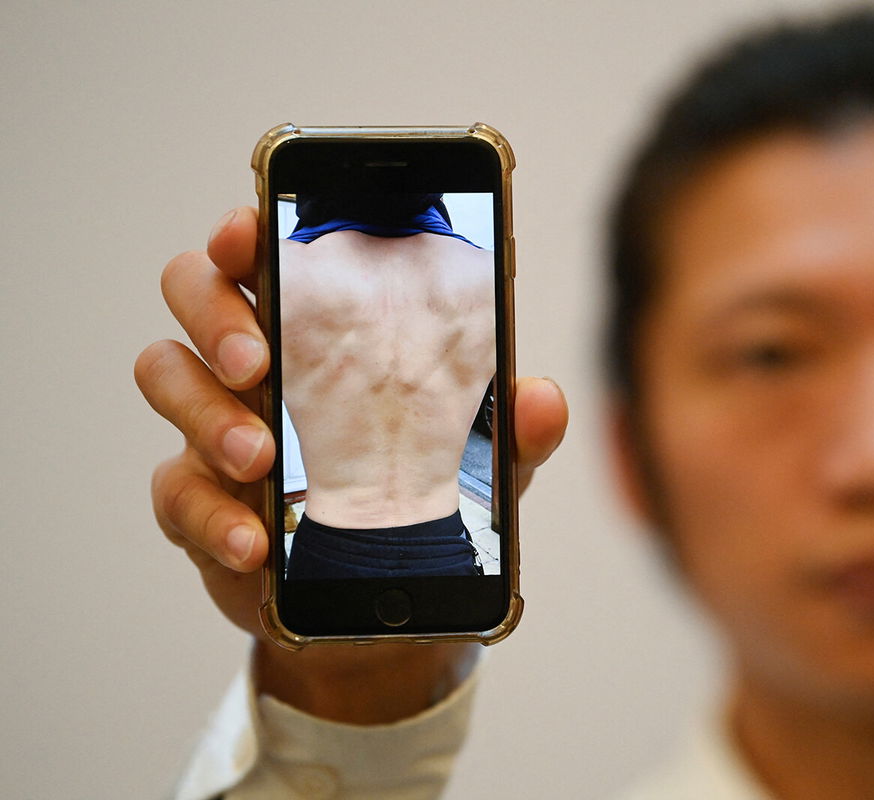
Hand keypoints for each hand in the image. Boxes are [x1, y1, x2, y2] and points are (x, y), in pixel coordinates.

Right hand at [134, 207, 567, 721]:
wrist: (386, 601)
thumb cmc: (426, 500)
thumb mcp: (484, 465)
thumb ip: (511, 430)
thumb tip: (543, 397)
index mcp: (320, 331)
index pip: (267, 253)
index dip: (247, 233)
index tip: (250, 234)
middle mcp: (257, 364)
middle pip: (192, 291)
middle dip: (215, 315)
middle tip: (259, 360)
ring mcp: (217, 428)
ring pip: (166, 378)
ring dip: (208, 415)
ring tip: (261, 460)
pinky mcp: (200, 501)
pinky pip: (174, 490)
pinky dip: (212, 515)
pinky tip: (255, 541)